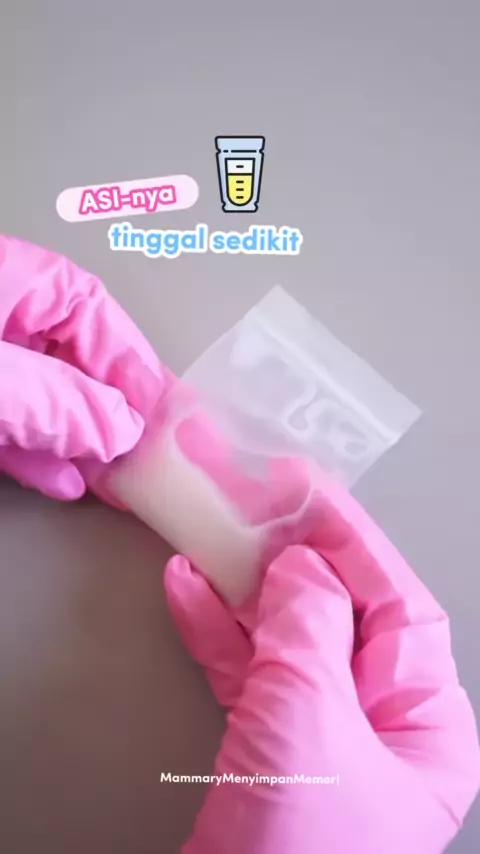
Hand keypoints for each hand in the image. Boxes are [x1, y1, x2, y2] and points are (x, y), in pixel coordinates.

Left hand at [0, 234, 166, 499]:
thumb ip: (55, 400)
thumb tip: (121, 428)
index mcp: (5, 275)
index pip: (88, 305)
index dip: (130, 357)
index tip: (159, 407)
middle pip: (69, 352)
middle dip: (108, 405)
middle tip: (146, 448)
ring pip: (38, 392)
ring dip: (77, 437)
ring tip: (113, 476)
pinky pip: (4, 420)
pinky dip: (33, 452)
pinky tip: (62, 481)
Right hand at [165, 480, 479, 853]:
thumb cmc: (299, 850)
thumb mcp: (311, 721)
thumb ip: (312, 629)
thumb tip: (304, 567)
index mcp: (423, 725)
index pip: (399, 609)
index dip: (354, 544)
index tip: (310, 493)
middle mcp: (380, 730)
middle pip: (341, 618)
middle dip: (296, 560)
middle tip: (257, 503)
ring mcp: (321, 745)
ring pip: (288, 643)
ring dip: (247, 589)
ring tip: (214, 537)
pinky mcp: (268, 761)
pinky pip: (248, 679)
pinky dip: (218, 634)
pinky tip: (189, 591)